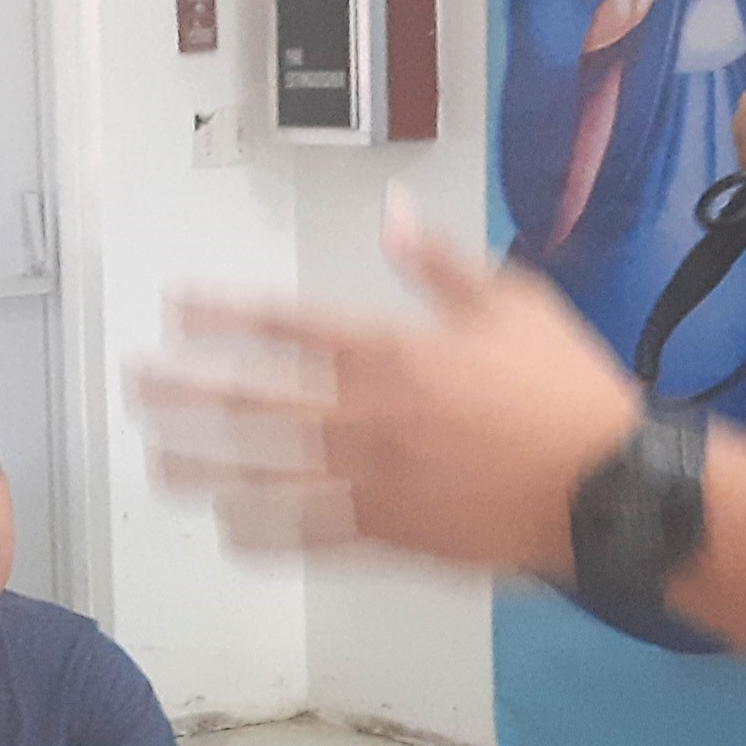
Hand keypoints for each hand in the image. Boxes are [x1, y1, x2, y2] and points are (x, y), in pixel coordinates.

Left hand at [139, 192, 640, 578]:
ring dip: (207, 466)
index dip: (225, 316)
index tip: (177, 310)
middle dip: (188, 391)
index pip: (286, 327)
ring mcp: (371, 481)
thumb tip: (392, 211)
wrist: (609, 489)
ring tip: (157, 460)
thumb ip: (439, 262)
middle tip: (137, 386)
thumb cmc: (568, 389)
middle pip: (254, 402)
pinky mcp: (391, 534)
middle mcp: (364, 416)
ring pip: (267, 473)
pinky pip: (310, 534)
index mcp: (390, 351)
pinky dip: (265, 531)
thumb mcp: (513, 302)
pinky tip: (228, 531)